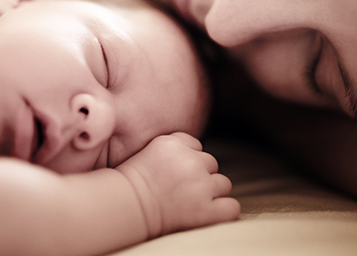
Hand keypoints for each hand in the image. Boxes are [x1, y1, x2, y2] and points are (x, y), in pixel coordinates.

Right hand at [116, 132, 240, 237]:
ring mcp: (200, 186)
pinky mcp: (206, 210)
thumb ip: (176, 146)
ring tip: (190, 202)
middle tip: (181, 190)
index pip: (196, 146)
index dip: (187, 160)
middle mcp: (190, 161)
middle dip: (200, 176)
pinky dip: (223, 212)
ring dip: (211, 193)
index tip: (174, 173)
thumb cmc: (133, 184)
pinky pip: (231, 207)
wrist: (125, 208)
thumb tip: (197, 151)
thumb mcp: (150, 150)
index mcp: (175, 143)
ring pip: (223, 184)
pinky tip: (209, 214)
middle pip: (211, 164)